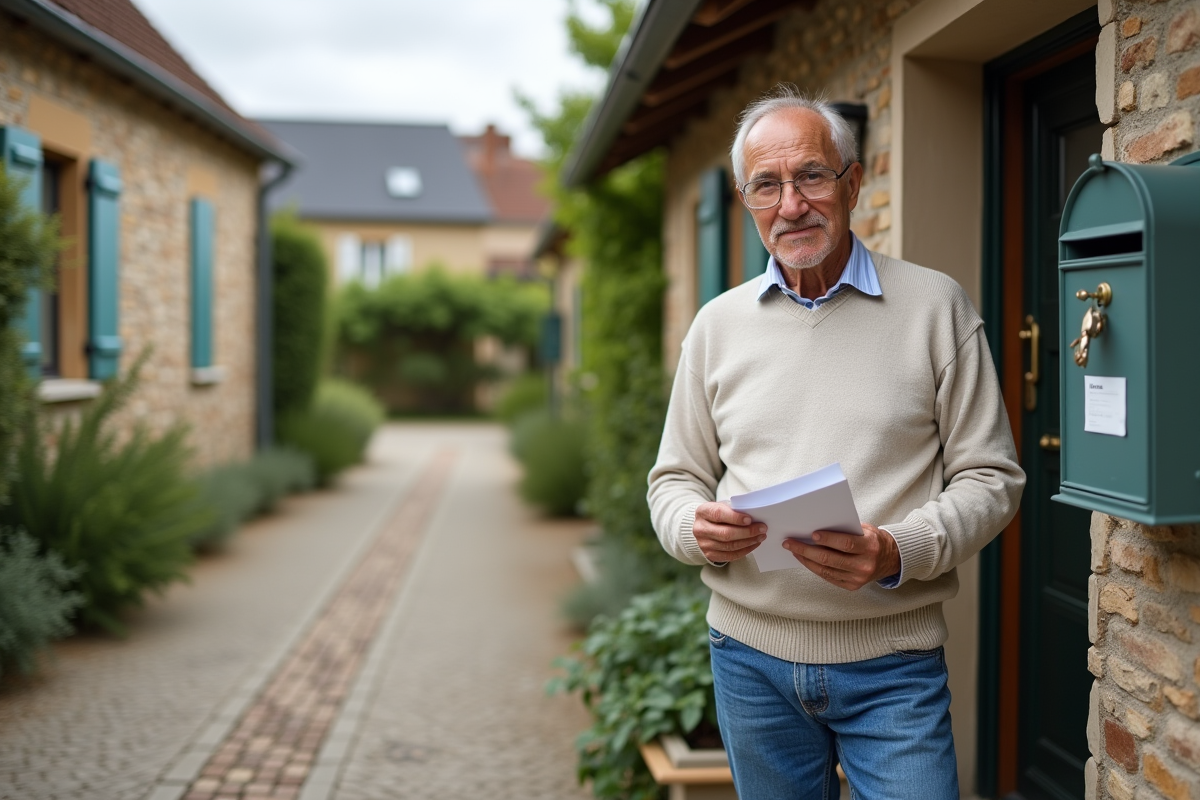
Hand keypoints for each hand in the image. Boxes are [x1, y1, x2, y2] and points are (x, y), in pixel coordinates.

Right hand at [693, 502, 766, 562]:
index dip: (735, 518)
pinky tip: (753, 544)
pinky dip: (745, 550)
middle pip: (726, 533)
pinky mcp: (710, 554)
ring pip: (730, 546)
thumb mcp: (722, 506)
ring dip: (749, 542)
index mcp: (703, 512)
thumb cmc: (717, 515)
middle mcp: (700, 529)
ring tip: (761, 536)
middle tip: (762, 529)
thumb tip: (754, 518)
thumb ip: (734, 510)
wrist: (703, 527)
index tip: (750, 519)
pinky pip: (731, 555)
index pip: (719, 514)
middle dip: (747, 532)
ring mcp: (704, 544)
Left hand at [784, 524, 899, 589]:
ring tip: (793, 550)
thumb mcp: (865, 529)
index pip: (846, 544)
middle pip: (830, 559)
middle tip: (790, 543)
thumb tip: (817, 527)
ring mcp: (858, 578)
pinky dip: (814, 568)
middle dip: (806, 550)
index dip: (828, 540)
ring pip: (826, 570)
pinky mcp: (852, 586)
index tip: (811, 534)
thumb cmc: (872, 539)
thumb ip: (845, 529)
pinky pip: (828, 577)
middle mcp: (864, 565)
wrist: (890, 559)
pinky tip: (804, 559)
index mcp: (869, 547)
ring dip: (806, 559)